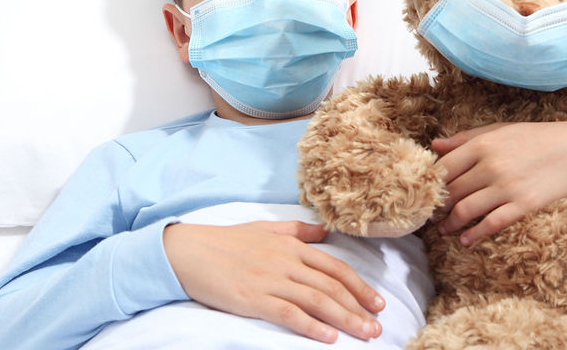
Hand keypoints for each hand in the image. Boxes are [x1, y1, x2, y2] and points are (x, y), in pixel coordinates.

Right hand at [163, 221, 384, 343]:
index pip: (336, 269)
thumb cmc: (227, 241)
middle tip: (378, 326)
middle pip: (332, 287)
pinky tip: (328, 338)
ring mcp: (271, 280)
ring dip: (345, 319)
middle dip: (359, 307)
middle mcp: (287, 262)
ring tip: (364, 334)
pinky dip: (311, 326)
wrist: (188, 251)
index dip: (360, 287)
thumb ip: (299, 231)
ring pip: (317, 301)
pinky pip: (289, 314)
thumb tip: (326, 231)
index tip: (378, 303)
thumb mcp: (267, 228)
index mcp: (293, 245)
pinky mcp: (254, 299)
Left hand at [431, 122, 566, 245]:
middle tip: (430, 216)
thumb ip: (466, 138)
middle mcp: (490, 165)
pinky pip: (491, 224)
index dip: (431, 184)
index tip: (425, 193)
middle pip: (451, 192)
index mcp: (482, 144)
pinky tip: (466, 240)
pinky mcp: (523, 205)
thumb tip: (435, 145)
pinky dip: (474, 235)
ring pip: (465, 211)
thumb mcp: (500, 130)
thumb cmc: (538, 138)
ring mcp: (506, 187)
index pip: (443, 168)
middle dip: (438, 207)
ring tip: (444, 230)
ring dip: (450, 224)